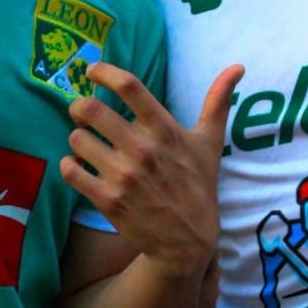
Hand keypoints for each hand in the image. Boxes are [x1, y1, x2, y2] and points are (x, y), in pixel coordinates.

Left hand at [60, 61, 242, 277]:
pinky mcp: (108, 200)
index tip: (92, 70)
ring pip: (77, 139)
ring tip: (86, 143)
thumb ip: (217, 102)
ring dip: (77, 138)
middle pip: (92, 110)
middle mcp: (142, 150)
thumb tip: (238, 66)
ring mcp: (123, 176)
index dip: (104, 72)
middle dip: (79, 106)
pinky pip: (71, 170)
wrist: (187, 241)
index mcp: (165, 130)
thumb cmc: (197, 185)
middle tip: (81, 112)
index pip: (130, 87)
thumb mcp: (209, 143)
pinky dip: (69, 165)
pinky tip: (79, 165)